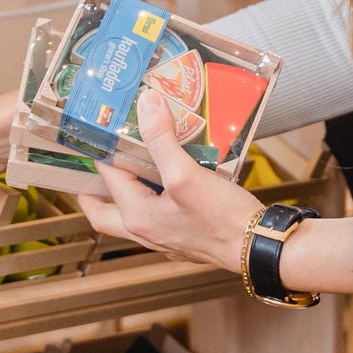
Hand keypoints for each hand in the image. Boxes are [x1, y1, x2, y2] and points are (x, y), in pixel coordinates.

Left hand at [75, 90, 263, 272]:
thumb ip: (161, 139)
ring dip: (127, 191)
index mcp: (137, 216)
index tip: (100, 128)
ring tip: (133, 163)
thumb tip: (146, 104)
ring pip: (132, 214)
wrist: (258, 248)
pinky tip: (170, 179)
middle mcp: (146, 231)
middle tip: (93, 165)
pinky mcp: (185, 236)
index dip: (102, 151)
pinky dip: (154, 197)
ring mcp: (165, 238)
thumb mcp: (186, 174)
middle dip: (94, 190)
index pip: (107, 178)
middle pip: (104, 214)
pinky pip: (158, 216)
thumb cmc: (222, 218)